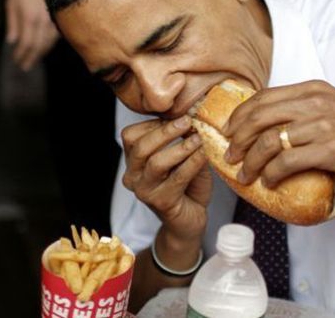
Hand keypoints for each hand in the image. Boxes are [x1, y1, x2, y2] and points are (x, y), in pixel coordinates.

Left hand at [5, 0, 58, 70]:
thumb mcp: (11, 4)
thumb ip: (12, 24)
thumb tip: (12, 42)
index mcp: (29, 18)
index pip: (26, 43)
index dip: (21, 54)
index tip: (15, 60)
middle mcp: (43, 22)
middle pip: (38, 46)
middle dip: (30, 58)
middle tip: (24, 67)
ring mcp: (53, 21)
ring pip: (48, 44)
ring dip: (40, 54)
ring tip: (32, 61)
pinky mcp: (59, 19)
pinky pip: (54, 38)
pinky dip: (47, 46)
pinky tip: (43, 50)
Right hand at [121, 116, 210, 242]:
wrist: (190, 219)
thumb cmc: (186, 184)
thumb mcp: (181, 156)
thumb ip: (181, 138)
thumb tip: (192, 117)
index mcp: (133, 162)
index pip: (130, 136)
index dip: (153, 123)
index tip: (177, 115)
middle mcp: (132, 177)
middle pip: (140, 147)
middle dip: (165, 131)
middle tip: (187, 121)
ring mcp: (144, 191)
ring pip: (156, 162)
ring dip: (180, 147)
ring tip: (198, 138)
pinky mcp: (161, 202)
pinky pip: (177, 178)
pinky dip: (192, 162)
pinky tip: (204, 154)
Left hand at [223, 80, 334, 186]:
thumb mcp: (334, 105)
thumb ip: (305, 109)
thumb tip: (273, 128)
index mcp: (311, 90)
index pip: (263, 97)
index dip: (240, 115)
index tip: (228, 130)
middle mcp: (314, 102)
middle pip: (259, 117)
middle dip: (237, 138)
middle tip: (230, 156)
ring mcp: (322, 125)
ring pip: (269, 141)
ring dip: (250, 161)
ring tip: (245, 175)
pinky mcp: (331, 149)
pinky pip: (288, 161)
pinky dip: (272, 173)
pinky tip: (269, 181)